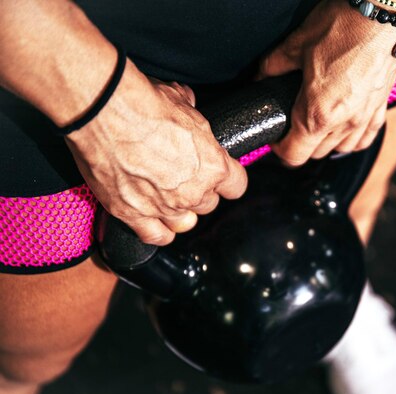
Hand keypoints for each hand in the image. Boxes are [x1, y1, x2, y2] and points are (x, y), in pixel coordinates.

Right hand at [65, 60, 247, 245]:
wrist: (104, 112)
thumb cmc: (144, 104)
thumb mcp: (180, 101)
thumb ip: (190, 114)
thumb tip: (187, 102)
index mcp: (213, 166)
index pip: (236, 186)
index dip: (228, 179)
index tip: (221, 175)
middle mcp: (193, 192)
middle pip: (208, 204)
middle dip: (199, 191)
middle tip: (184, 176)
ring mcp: (163, 207)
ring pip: (184, 223)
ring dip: (180, 212)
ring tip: (168, 197)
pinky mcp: (132, 214)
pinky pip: (154, 236)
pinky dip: (156, 231)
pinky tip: (153, 220)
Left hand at [258, 0, 395, 165]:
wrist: (385, 13)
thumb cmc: (343, 26)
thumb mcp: (297, 44)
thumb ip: (273, 66)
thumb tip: (260, 76)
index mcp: (318, 113)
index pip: (294, 155)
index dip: (279, 149)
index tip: (275, 136)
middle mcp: (343, 123)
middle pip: (316, 154)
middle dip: (300, 145)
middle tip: (291, 126)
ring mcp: (365, 117)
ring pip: (341, 149)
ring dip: (326, 144)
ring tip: (317, 126)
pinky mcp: (381, 107)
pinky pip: (365, 138)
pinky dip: (352, 139)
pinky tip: (345, 129)